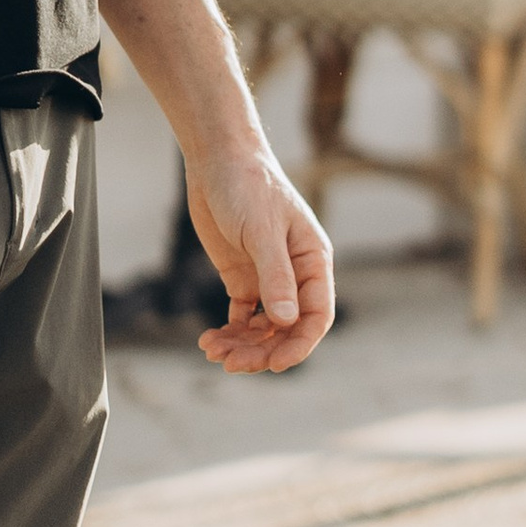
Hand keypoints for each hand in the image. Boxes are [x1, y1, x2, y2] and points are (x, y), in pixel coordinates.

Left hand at [187, 146, 336, 374]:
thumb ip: (276, 277)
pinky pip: (241, 317)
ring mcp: (267, 278)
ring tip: (212, 351)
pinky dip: (229, 333)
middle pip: (287, 329)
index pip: (316, 316)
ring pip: (263, 328)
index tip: (274, 365)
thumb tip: (287, 321)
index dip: (300, 345)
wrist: (218, 161)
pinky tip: (208, 339)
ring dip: (242, 346)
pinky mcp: (242, 277)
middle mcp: (294, 275)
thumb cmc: (248, 187)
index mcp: (313, 261)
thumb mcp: (263, 232)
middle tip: (231, 363)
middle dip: (262, 351)